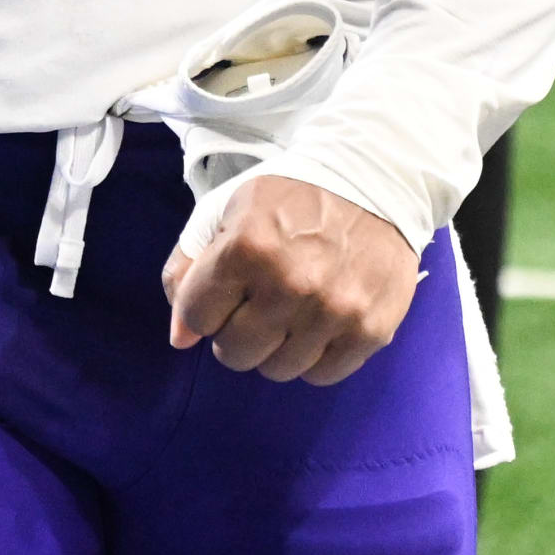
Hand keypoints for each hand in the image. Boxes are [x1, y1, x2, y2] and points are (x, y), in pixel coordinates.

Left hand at [163, 173, 419, 385]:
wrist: (374, 180)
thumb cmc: (290, 197)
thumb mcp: (225, 211)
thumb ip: (188, 269)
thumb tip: (180, 338)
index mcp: (246, 248)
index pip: (198, 317)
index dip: (204, 307)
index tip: (225, 291)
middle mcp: (290, 284)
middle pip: (235, 353)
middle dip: (235, 333)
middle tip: (255, 306)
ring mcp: (333, 312)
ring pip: (277, 370)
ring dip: (276, 347)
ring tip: (290, 312)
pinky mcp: (370, 331)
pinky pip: (322, 375)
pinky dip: (314, 356)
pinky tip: (319, 323)